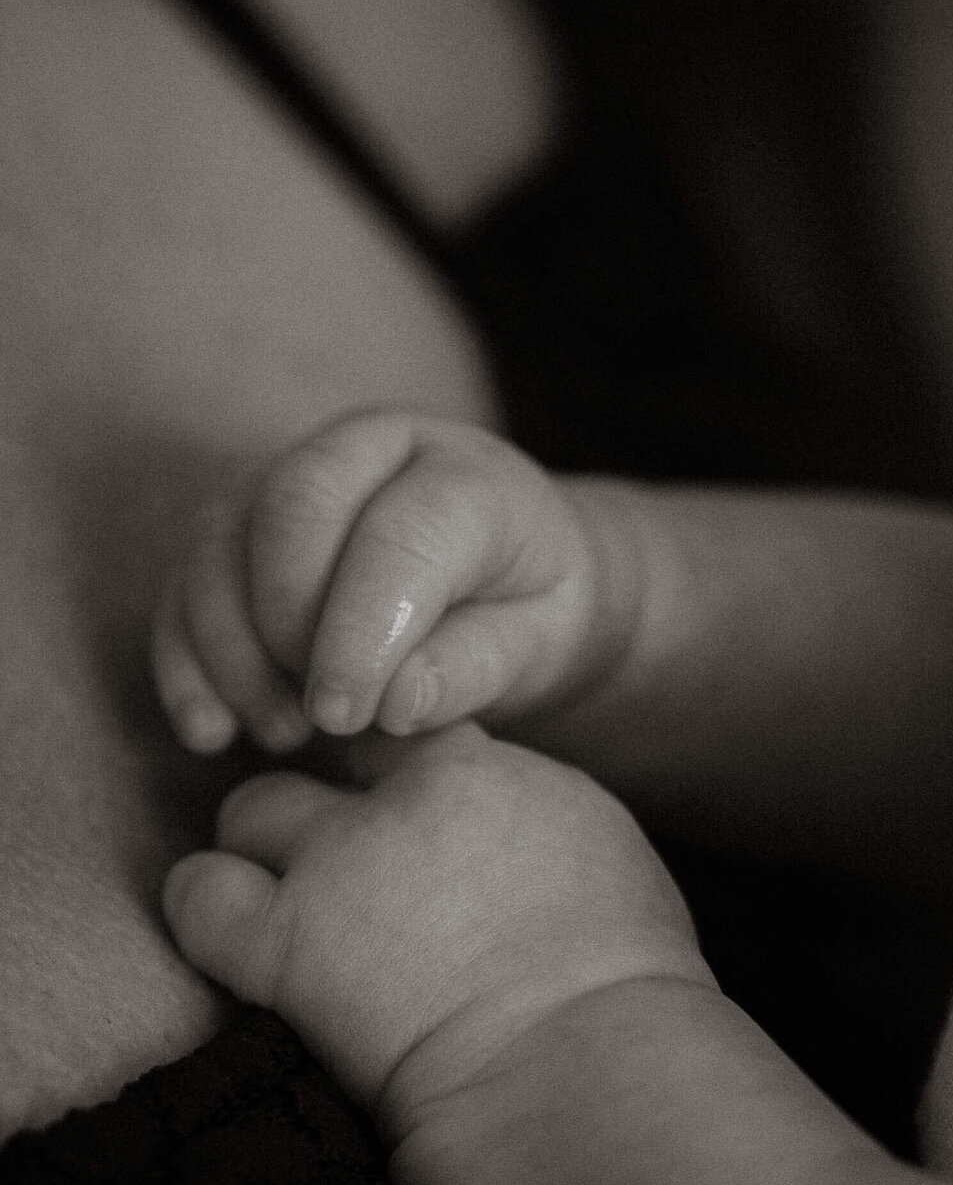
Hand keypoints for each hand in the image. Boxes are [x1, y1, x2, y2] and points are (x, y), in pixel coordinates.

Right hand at [152, 408, 619, 753]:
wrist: (504, 580)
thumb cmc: (526, 611)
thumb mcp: (536, 642)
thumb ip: (474, 665)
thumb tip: (395, 701)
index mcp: (464, 473)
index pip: (399, 533)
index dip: (362, 628)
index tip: (347, 714)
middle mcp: (371, 449)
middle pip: (293, 506)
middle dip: (289, 625)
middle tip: (320, 722)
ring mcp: (291, 474)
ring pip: (222, 539)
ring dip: (232, 650)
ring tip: (283, 735)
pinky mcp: (239, 523)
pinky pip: (186, 579)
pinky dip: (185, 658)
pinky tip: (211, 731)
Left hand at [161, 723, 706, 1131]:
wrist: (583, 1064)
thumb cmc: (624, 982)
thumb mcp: (604, 852)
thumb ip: (538, 813)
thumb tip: (514, 820)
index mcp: (482, 772)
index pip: (406, 737)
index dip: (399, 786)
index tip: (410, 834)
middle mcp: (401, 798)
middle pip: (324, 760)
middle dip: (330, 806)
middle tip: (347, 874)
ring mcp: (338, 864)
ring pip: (250, 810)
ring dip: (262, 852)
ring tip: (286, 905)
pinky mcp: (286, 945)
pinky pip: (197, 896)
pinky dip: (204, 910)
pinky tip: (234, 938)